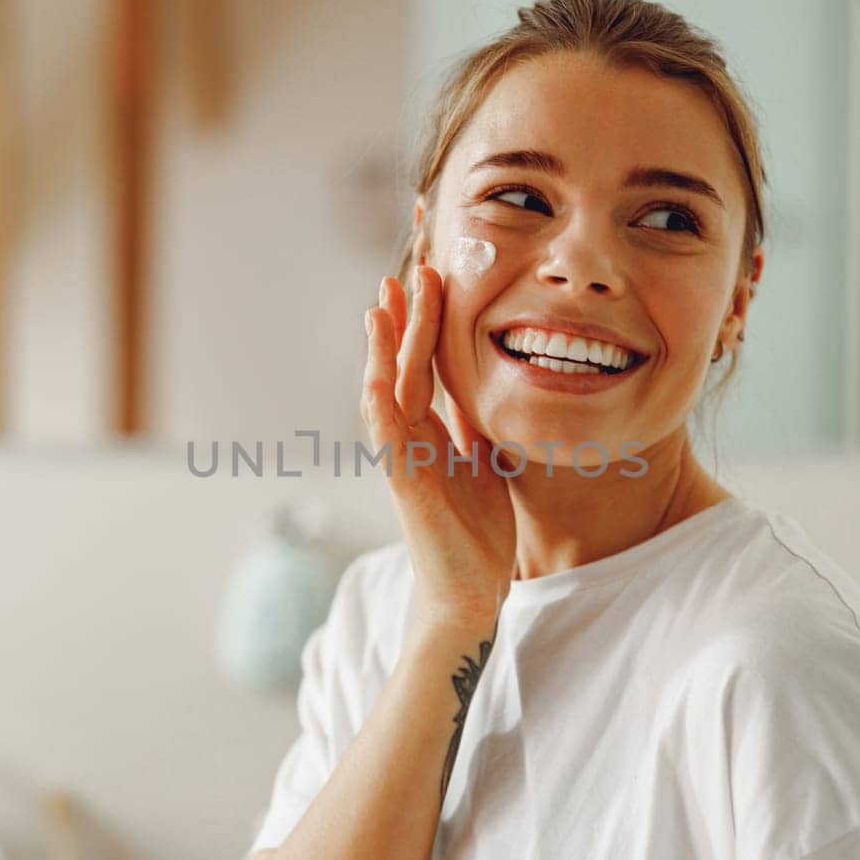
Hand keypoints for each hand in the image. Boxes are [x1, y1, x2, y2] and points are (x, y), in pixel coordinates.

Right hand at [361, 265, 516, 630]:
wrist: (472, 589)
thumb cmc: (475, 532)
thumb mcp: (483, 464)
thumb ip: (473, 429)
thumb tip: (478, 393)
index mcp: (432, 431)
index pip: (425, 365)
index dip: (425, 323)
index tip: (430, 278)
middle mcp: (412, 439)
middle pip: (404, 367)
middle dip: (405, 319)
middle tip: (408, 270)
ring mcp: (404, 460)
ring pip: (387, 393)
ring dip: (383, 351)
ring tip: (381, 307)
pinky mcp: (405, 486)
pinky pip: (388, 441)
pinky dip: (380, 407)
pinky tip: (376, 378)